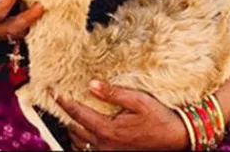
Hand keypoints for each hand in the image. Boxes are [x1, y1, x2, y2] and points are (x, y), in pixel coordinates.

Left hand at [56, 81, 189, 150]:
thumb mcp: (139, 100)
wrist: (176, 139)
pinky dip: (81, 141)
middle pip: (74, 129)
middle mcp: (104, 144)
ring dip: (71, 128)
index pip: (77, 113)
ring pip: (79, 142)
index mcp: (108, 129)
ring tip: (68, 113)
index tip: (53, 91)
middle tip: (57, 100)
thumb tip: (92, 84)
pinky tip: (82, 131)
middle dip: (64, 114)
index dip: (63, 101)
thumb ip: (113, 93)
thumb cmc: (159, 119)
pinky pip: (88, 150)